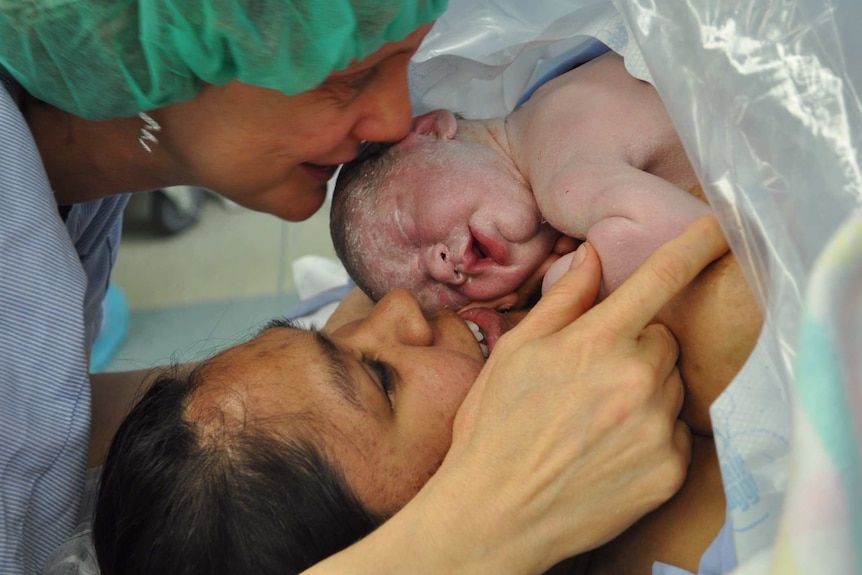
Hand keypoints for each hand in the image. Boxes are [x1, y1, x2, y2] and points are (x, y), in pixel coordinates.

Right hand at [436, 216, 728, 572]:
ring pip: (672, 385)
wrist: (496, 513)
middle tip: (593, 376)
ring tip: (596, 418)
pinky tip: (610, 448)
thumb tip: (594, 256)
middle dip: (637, 347)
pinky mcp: (669, 471)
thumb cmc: (495, 426)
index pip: (659, 281)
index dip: (693, 247)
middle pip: (665, 340)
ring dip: (646, 390)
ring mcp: (657, 429)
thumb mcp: (515, 352)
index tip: (721, 227)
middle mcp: (637, 381)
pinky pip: (675, 432)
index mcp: (597, 343)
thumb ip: (563, 300)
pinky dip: (652, 433)